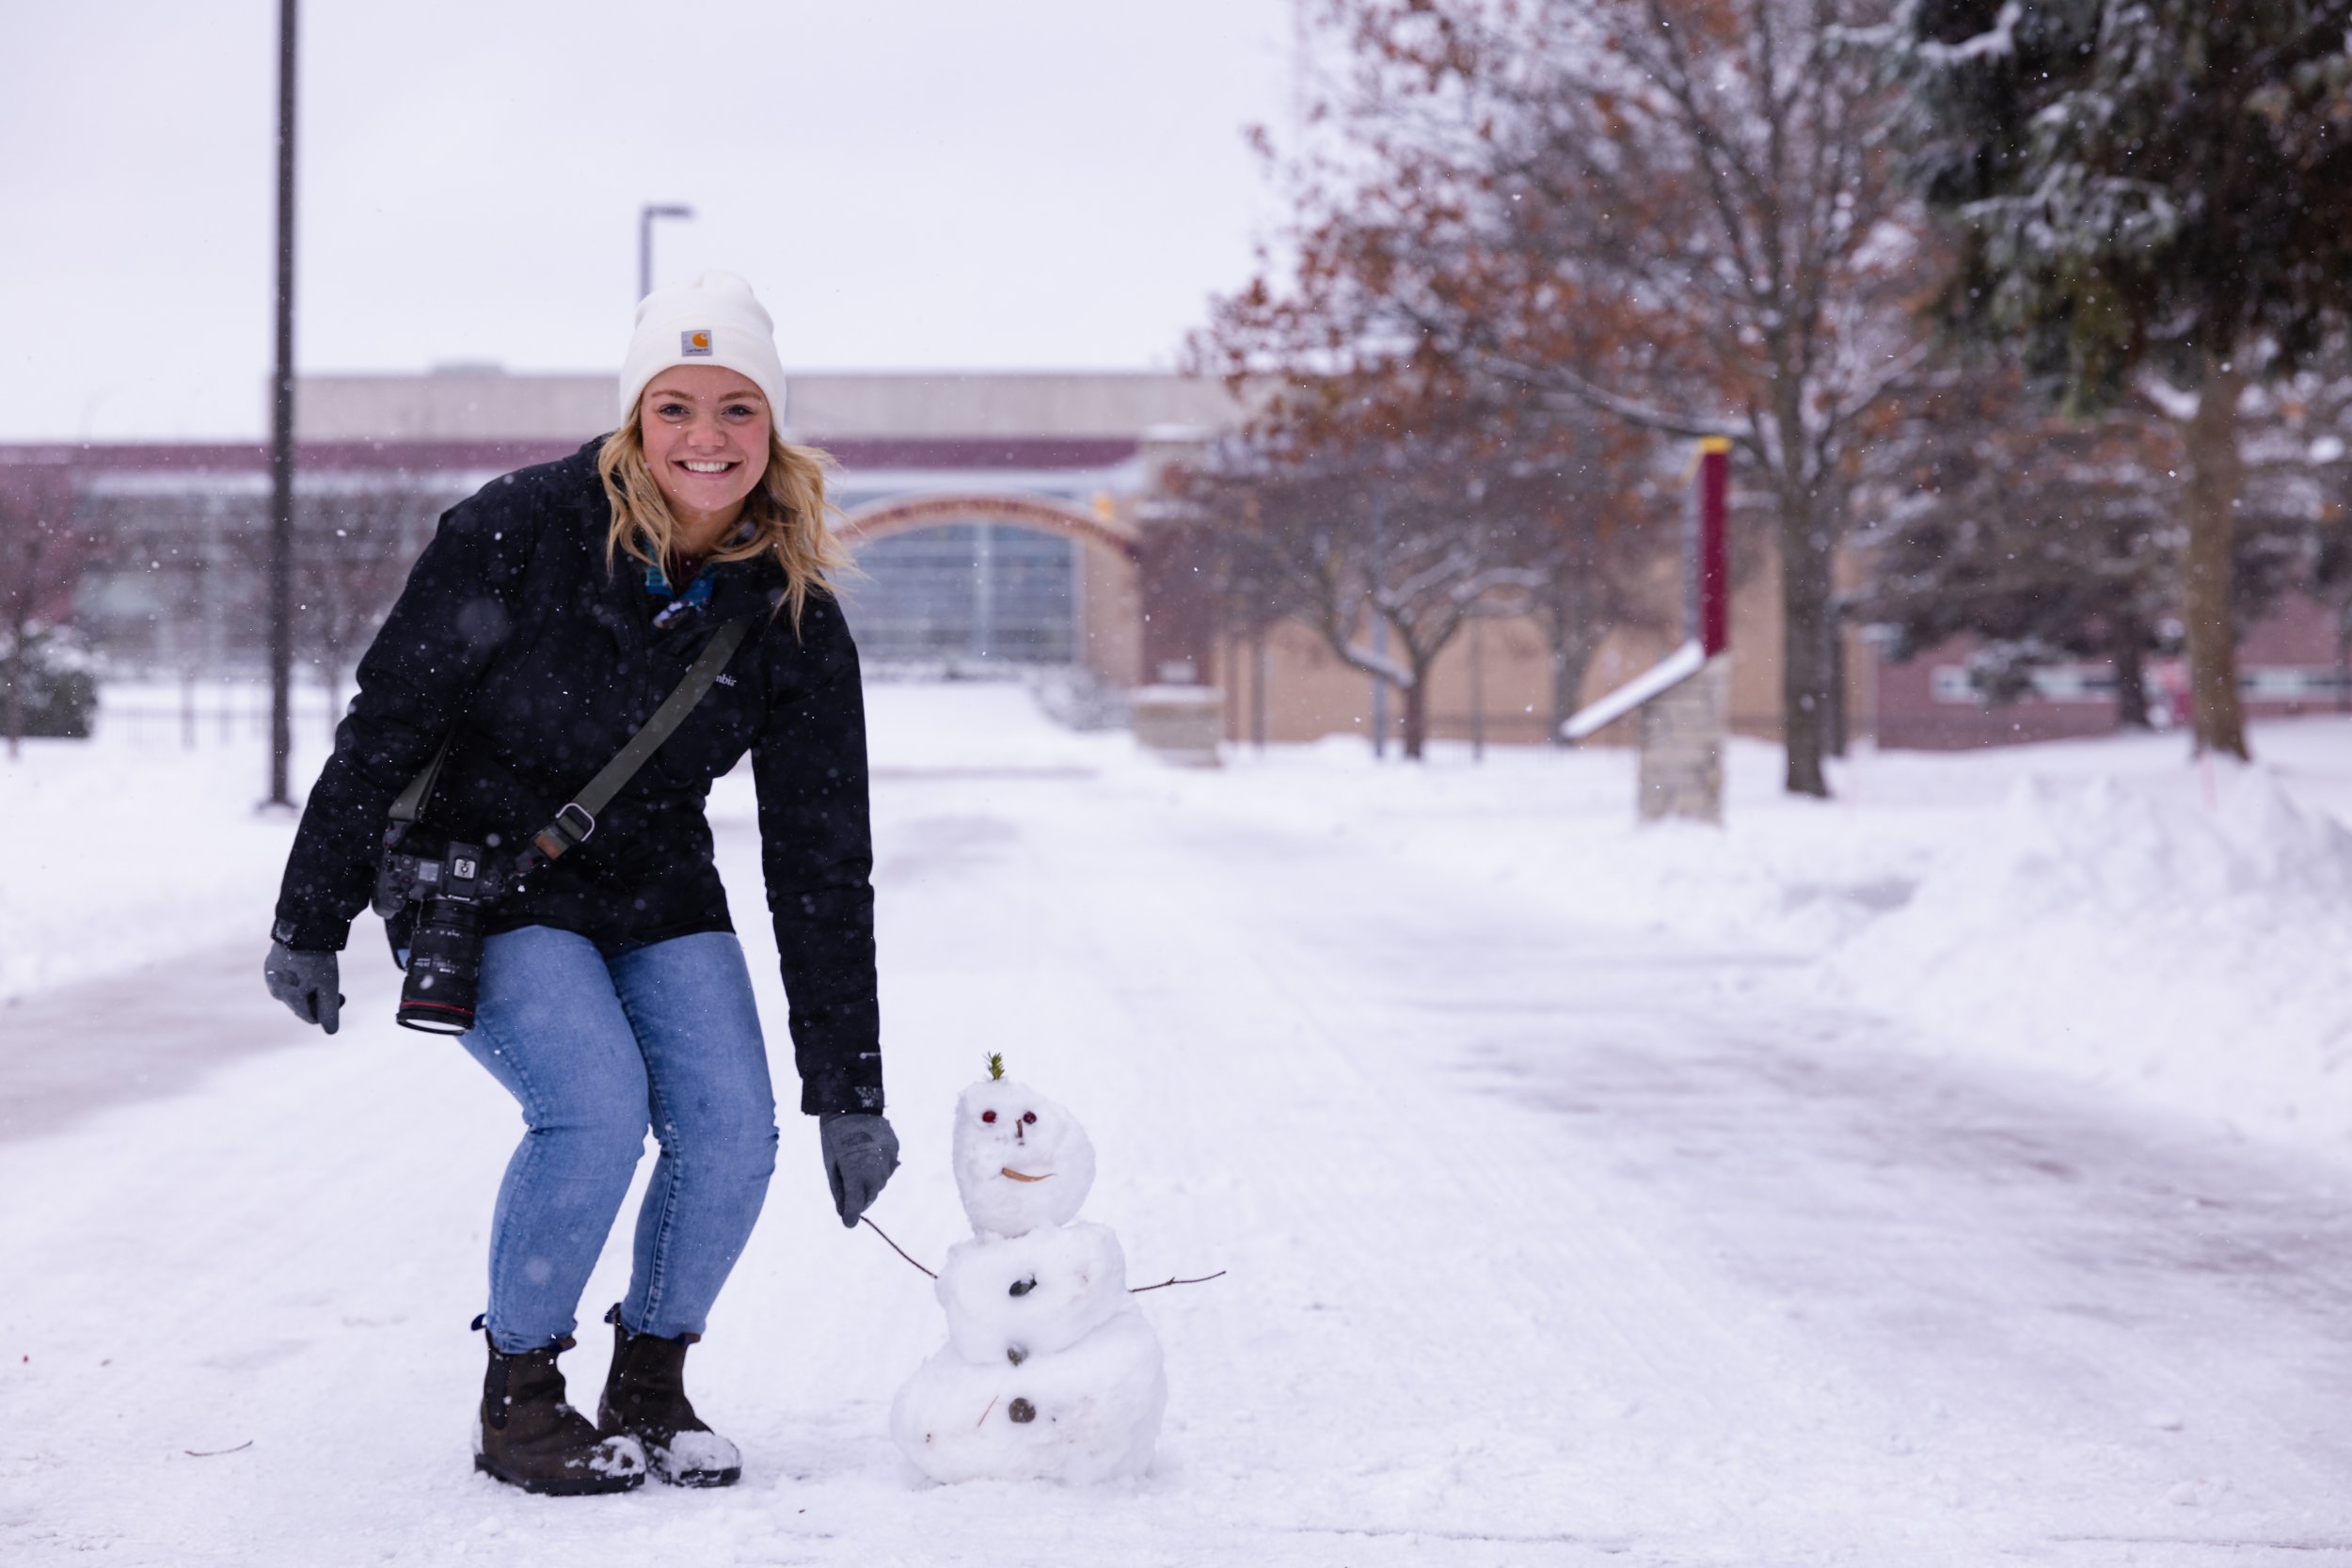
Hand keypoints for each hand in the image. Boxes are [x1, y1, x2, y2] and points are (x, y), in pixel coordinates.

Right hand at [263, 943, 342, 1034]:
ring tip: (319, 971)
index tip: (341, 995)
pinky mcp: (270, 964)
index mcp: (289, 999)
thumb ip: (329, 1011)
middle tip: (333, 982)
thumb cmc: (317, 959)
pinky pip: (287, 977)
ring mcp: (271, 977)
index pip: (311, 1017)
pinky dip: (299, 975)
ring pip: (294, 990)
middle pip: (302, 1004)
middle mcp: (276, 991)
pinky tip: (307, 964)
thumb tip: (331, 1032)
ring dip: (308, 986)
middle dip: (318, 998)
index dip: (329, 1011)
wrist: (302, 928)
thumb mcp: (328, 987)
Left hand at [819, 1112, 898, 1227]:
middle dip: (861, 1199)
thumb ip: (839, 1189)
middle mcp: (875, 1167)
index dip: (852, 1214)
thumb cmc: (834, 1136)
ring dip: (871, 1185)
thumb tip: (843, 1210)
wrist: (852, 1105)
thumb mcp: (831, 1164)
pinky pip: (889, 1168)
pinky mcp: (894, 1149)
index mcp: (856, 1170)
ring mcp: (888, 1157)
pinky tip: (870, 1163)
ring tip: (861, 1176)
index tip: (849, 1224)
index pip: (856, 1201)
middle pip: (871, 1194)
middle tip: (852, 1200)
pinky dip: (880, 1171)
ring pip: (881, 1182)